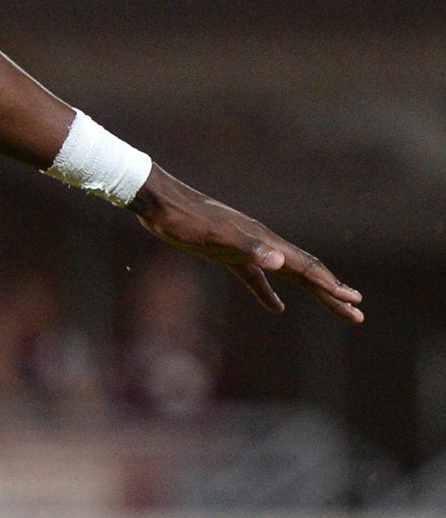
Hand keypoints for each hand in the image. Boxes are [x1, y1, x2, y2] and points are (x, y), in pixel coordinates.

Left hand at [131, 168, 362, 321]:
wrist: (160, 204)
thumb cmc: (186, 221)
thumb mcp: (217, 238)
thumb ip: (250, 249)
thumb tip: (280, 263)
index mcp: (267, 242)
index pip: (307, 268)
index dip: (331, 287)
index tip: (354, 303)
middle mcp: (263, 244)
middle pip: (307, 273)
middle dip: (332, 294)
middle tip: (357, 314)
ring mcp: (247, 249)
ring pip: (288, 275)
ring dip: (312, 292)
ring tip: (334, 306)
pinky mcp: (227, 255)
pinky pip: (257, 279)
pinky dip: (269, 294)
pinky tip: (277, 308)